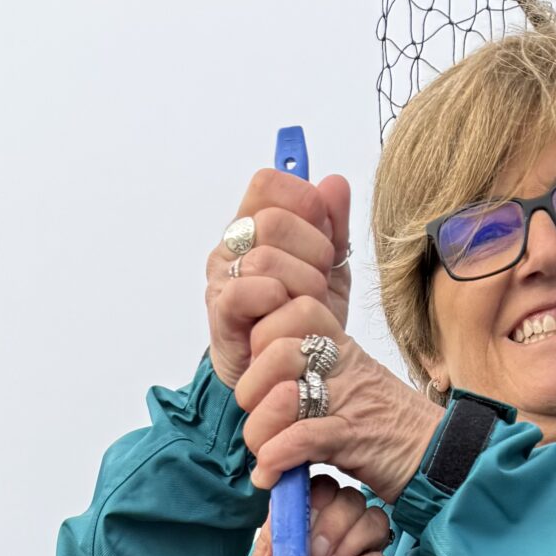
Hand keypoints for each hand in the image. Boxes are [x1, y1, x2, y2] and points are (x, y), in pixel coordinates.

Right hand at [206, 166, 352, 388]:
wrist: (286, 373)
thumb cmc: (300, 317)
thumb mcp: (329, 268)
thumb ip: (334, 225)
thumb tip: (334, 183)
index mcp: (254, 224)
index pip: (267, 183)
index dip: (301, 198)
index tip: (324, 227)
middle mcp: (232, 246)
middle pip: (272, 220)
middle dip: (312, 248)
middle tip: (323, 276)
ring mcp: (222, 279)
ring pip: (264, 258)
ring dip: (302, 281)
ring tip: (311, 303)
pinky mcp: (221, 314)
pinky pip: (245, 291)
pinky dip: (275, 299)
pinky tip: (286, 310)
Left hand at [236, 300, 441, 506]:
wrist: (437, 456)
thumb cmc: (387, 427)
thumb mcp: (348, 385)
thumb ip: (309, 375)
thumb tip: (258, 386)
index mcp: (341, 345)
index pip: (288, 309)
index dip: (260, 342)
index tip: (262, 379)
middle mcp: (344, 364)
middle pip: (274, 349)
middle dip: (251, 390)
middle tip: (259, 421)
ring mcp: (350, 398)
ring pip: (282, 395)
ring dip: (260, 431)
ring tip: (264, 453)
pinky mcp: (354, 437)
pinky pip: (301, 438)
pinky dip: (276, 459)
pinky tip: (271, 474)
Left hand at [248, 478, 393, 555]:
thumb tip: (268, 554)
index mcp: (307, 527)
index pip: (320, 488)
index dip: (314, 497)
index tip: (301, 523)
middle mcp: (338, 535)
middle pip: (350, 498)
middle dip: (331, 521)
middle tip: (314, 554)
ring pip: (372, 520)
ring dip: (347, 543)